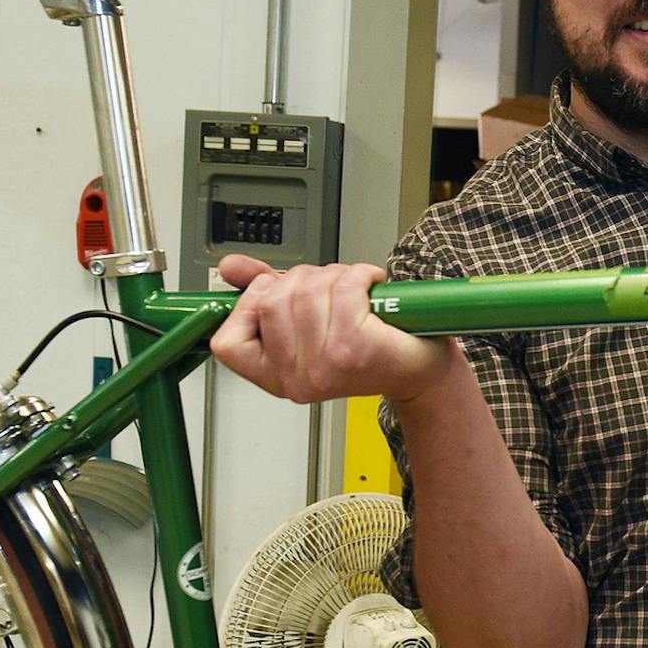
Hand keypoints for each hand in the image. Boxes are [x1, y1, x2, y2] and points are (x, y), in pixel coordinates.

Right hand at [210, 254, 459, 404]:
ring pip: (306, 290)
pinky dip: (360, 274)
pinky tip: (371, 284)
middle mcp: (296, 378)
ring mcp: (324, 366)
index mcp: (276, 376)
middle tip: (328, 287)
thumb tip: (230, 268)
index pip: (227, 342)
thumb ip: (264, 294)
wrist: (420, 370)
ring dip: (334, 274)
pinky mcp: (355, 348)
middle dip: (301, 278)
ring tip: (352, 289)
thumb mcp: (309, 321)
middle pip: (269, 301)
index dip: (247, 305)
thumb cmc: (369, 347)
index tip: (274, 294)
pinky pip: (344, 287)